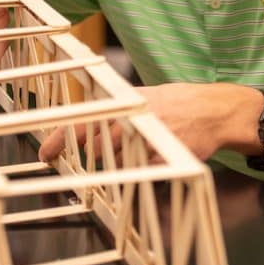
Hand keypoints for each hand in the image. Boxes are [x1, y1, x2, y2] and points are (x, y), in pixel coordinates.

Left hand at [39, 82, 261, 163]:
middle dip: (93, 154)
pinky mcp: (164, 155)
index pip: (88, 118)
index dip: (61, 138)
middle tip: (97, 155)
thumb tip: (97, 117)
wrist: (217, 111)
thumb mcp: (152, 95)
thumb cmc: (184, 102)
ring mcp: (151, 137)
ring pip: (117, 159)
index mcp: (133, 99)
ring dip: (119, 161)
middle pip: (97, 145)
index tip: (46, 152)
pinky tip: (151, 159)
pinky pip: (140, 170)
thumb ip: (126, 105)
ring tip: (136, 152)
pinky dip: (140, 169)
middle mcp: (138, 116)